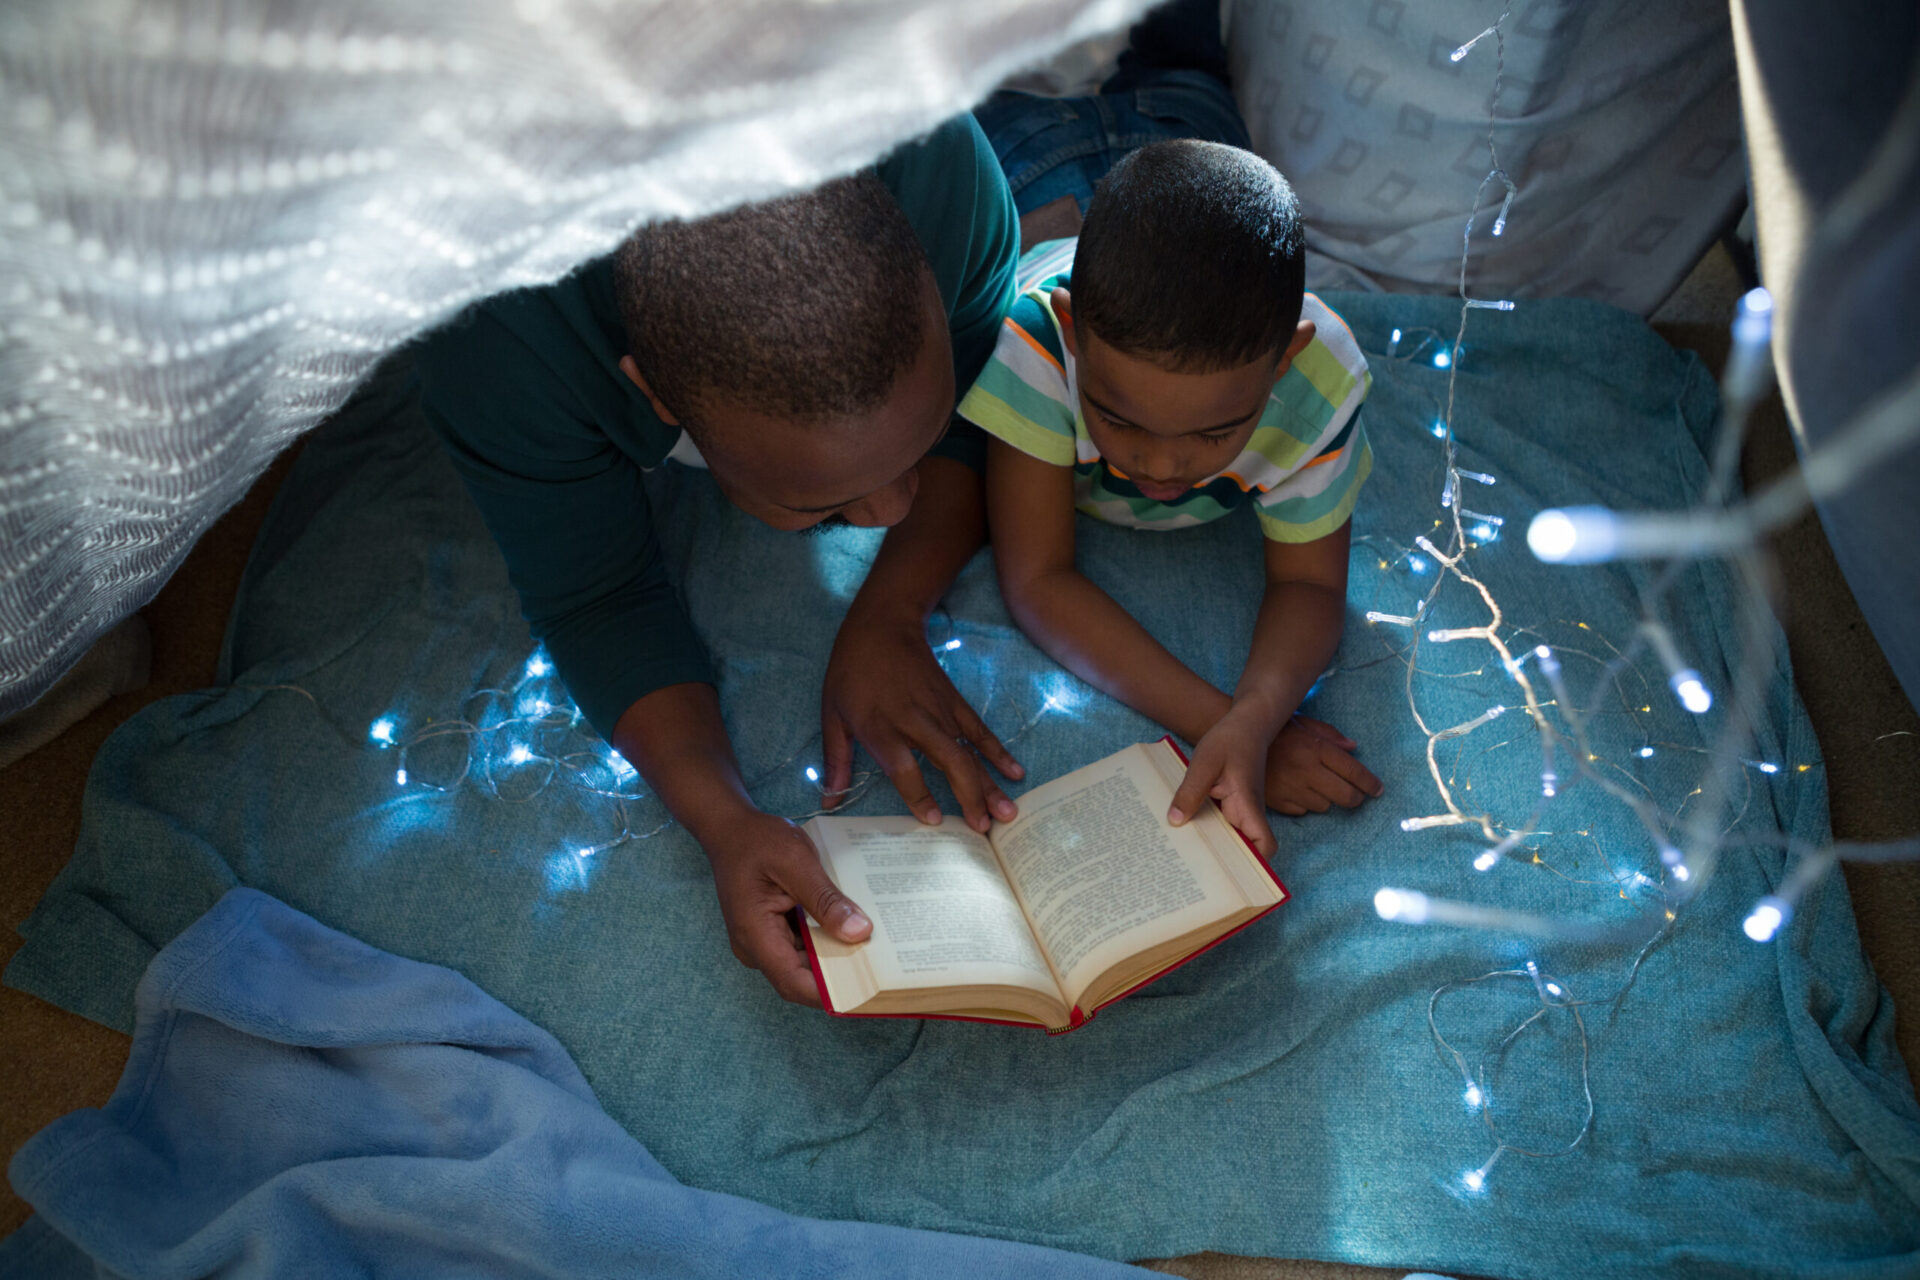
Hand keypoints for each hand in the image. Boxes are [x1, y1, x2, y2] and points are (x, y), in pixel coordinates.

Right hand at [702, 807, 871, 1006]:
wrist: (730, 828)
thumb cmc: (756, 840)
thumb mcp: (796, 862)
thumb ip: (825, 900)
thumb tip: (858, 932)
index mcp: (755, 935)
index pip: (794, 983)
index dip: (831, 994)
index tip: (868, 990)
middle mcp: (755, 947)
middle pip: (802, 978)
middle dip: (840, 976)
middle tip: (881, 968)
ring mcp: (762, 942)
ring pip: (804, 964)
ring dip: (835, 957)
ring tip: (872, 948)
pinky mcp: (771, 932)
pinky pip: (802, 947)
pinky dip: (825, 941)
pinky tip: (850, 928)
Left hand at [821, 612, 1022, 832]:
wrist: (882, 626)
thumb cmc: (851, 673)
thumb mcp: (832, 716)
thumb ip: (835, 761)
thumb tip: (828, 801)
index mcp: (881, 729)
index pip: (905, 770)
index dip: (920, 797)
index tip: (933, 821)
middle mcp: (916, 723)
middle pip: (950, 763)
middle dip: (970, 797)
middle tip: (983, 829)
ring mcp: (940, 712)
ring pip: (971, 752)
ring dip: (990, 784)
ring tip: (1006, 813)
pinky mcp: (955, 702)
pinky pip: (980, 731)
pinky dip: (998, 752)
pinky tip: (1015, 773)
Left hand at [1168, 704, 1277, 856]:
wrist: (1245, 724)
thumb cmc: (1229, 740)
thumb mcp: (1204, 763)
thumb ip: (1190, 792)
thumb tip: (1175, 821)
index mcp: (1248, 805)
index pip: (1265, 844)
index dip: (1257, 864)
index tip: (1232, 875)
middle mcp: (1247, 812)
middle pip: (1244, 849)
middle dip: (1224, 864)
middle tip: (1193, 871)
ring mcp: (1240, 809)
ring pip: (1231, 838)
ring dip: (1213, 847)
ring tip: (1183, 856)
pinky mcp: (1230, 804)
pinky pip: (1220, 824)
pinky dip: (1207, 830)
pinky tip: (1183, 830)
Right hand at [1264, 715, 1383, 815]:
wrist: (1232, 742)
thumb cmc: (1272, 731)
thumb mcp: (1303, 723)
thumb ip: (1329, 736)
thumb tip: (1353, 748)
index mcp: (1315, 748)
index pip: (1353, 771)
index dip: (1370, 783)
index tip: (1378, 790)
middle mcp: (1307, 770)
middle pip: (1345, 795)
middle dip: (1355, 798)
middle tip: (1356, 796)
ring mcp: (1292, 788)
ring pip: (1324, 805)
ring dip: (1326, 798)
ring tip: (1316, 786)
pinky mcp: (1278, 802)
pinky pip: (1302, 811)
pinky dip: (1304, 804)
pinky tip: (1296, 791)